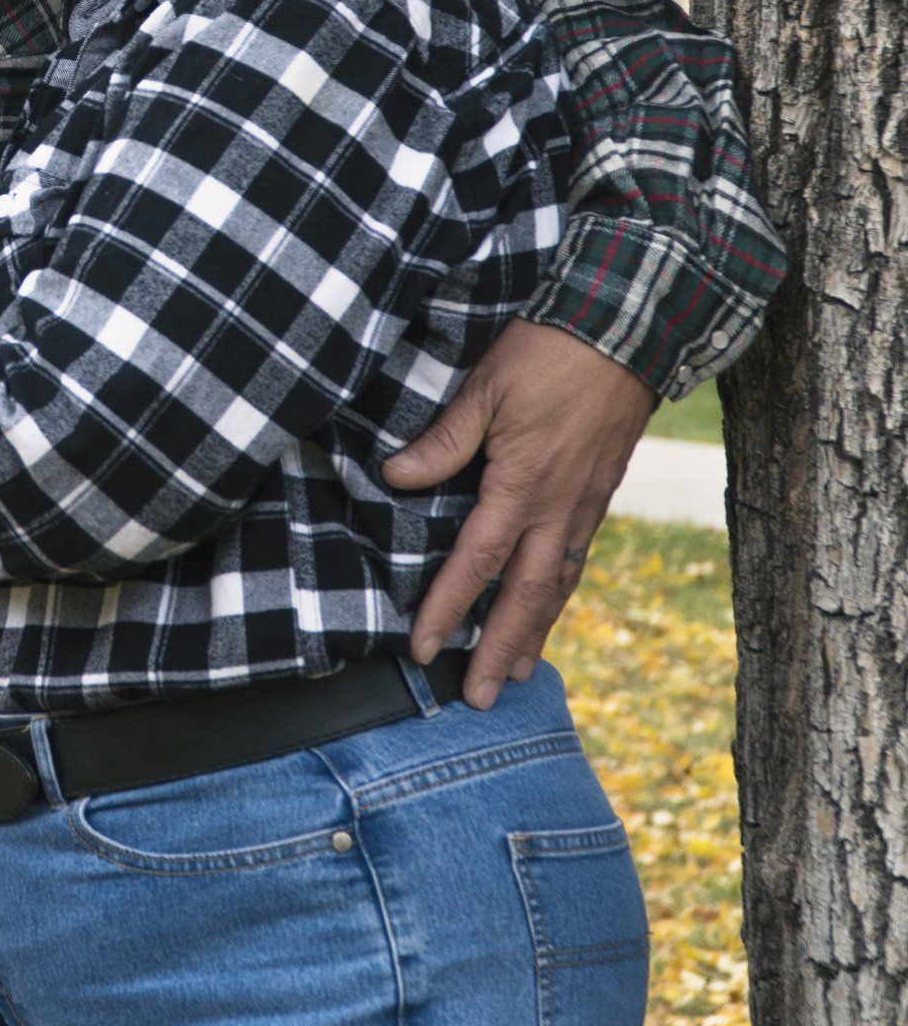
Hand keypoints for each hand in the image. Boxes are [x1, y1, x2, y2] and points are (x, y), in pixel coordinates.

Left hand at [385, 321, 655, 709]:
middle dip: (500, 650)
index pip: (477, 563)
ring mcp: (586, 502)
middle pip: (526, 596)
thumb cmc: (549, 351)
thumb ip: (445, 440)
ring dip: (536, 631)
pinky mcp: (603, 490)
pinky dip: (562, 592)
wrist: (628, 327)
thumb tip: (396, 476)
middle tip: (482, 698)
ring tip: (519, 671)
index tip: (422, 649)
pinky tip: (552, 602)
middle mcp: (558, 507)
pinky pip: (579, 556)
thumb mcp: (486, 388)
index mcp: (522, 485)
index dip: (447, 607)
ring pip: (559, 584)